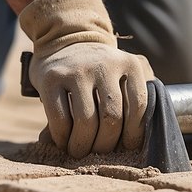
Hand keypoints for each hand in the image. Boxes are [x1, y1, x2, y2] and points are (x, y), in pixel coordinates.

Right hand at [30, 43, 150, 156]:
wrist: (66, 38)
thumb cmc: (99, 70)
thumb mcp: (122, 74)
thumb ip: (131, 100)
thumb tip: (134, 144)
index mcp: (130, 64)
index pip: (139, 106)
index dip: (134, 133)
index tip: (127, 146)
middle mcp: (105, 64)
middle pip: (112, 117)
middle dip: (106, 143)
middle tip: (99, 152)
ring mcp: (77, 70)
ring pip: (86, 121)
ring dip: (83, 144)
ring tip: (80, 151)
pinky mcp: (52, 78)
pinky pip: (60, 117)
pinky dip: (62, 137)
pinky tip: (64, 141)